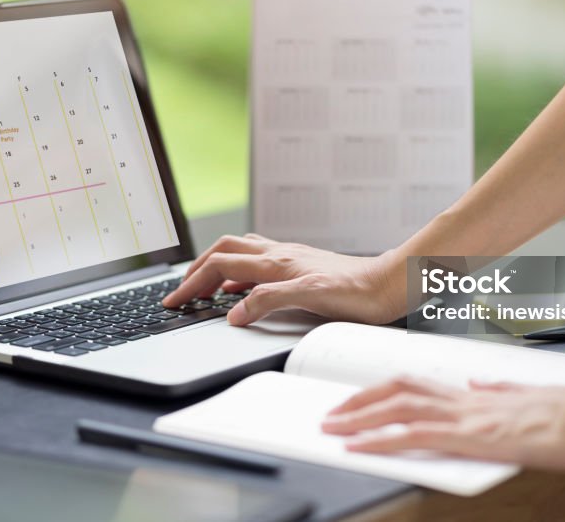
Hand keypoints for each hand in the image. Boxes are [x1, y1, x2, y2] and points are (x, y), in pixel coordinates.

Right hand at [161, 233, 405, 325]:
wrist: (389, 285)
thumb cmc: (357, 293)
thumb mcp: (309, 298)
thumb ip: (268, 302)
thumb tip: (233, 313)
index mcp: (276, 262)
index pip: (220, 265)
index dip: (192, 283)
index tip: (174, 301)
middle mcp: (280, 255)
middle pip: (224, 251)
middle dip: (196, 270)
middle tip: (181, 292)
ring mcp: (291, 258)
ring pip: (241, 252)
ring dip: (216, 266)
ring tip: (204, 286)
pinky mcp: (302, 266)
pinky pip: (260, 261)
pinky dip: (240, 272)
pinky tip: (244, 288)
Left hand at [321, 376, 564, 470]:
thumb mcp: (527, 396)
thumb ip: (498, 390)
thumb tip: (479, 385)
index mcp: (474, 392)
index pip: (416, 383)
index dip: (382, 389)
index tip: (360, 397)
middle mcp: (463, 398)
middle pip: (397, 388)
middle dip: (359, 399)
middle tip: (331, 412)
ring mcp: (464, 414)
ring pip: (397, 407)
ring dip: (359, 416)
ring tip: (333, 427)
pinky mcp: (469, 434)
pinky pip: (413, 434)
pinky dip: (380, 439)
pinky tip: (359, 446)